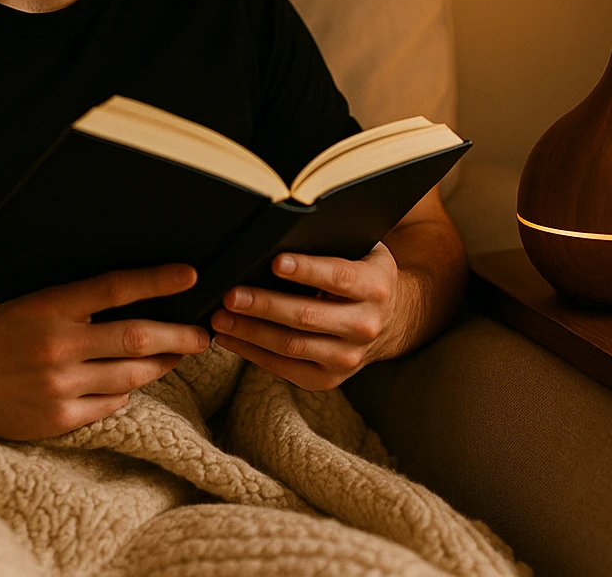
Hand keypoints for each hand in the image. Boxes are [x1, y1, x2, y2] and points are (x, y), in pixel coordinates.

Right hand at [0, 263, 209, 439]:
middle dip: (179, 336)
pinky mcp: (58, 419)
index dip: (157, 280)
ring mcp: (59, 386)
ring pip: (132, 376)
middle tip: (203, 333)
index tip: (191, 275)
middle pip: (137, 338)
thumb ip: (78, 304)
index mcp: (49, 308)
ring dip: (161, 364)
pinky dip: (125, 393)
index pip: (114, 288)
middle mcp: (57, 346)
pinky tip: (129, 384)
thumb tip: (135, 300)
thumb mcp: (33, 305)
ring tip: (176, 355)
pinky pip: (110, 405)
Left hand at [209, 241, 399, 390]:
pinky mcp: (327, 379)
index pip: (339, 277)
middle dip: (265, 305)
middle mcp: (366, 325)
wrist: (392, 321)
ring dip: (250, 332)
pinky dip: (252, 352)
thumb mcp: (361, 253)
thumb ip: (331, 244)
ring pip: (291, 346)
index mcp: (376, 287)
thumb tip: (279, 233)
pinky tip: (229, 336)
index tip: (275, 261)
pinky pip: (284, 367)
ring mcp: (348, 357)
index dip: (307, 270)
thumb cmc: (362, 275)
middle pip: (308, 316)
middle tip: (231, 294)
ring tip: (220, 317)